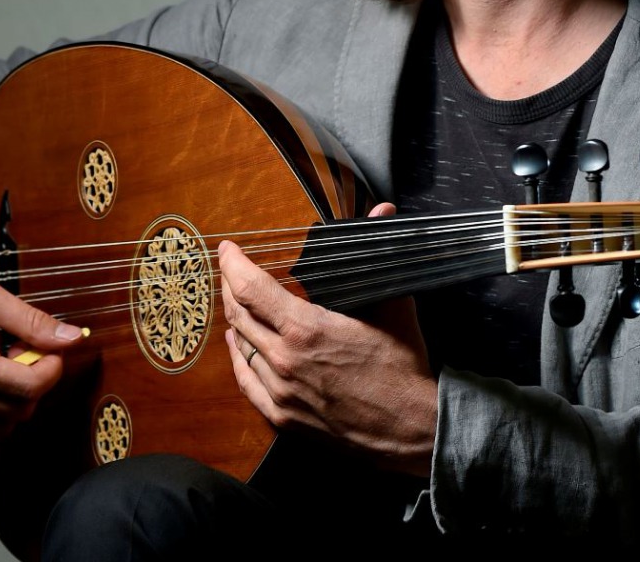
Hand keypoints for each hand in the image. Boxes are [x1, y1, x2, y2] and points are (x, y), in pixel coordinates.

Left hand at [220, 203, 437, 476]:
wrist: (412, 428)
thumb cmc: (403, 366)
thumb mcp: (392, 303)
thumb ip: (379, 252)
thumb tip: (383, 211)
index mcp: (306, 329)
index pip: (252, 288)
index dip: (234, 265)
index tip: (227, 250)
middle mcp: (285, 360)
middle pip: (239, 315)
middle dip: (230, 286)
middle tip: (230, 270)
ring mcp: (281, 391)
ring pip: (241, 347)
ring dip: (235, 320)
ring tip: (235, 302)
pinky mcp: (284, 417)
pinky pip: (246, 383)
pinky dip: (238, 357)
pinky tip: (238, 344)